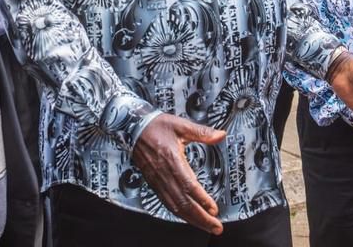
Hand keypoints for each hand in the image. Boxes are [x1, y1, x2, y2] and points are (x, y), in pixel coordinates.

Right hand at [131, 113, 226, 233]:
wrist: (132, 128)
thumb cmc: (155, 126)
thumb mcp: (181, 125)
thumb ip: (202, 132)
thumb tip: (220, 135)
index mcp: (172, 160)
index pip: (189, 186)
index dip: (201, 200)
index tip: (214, 209)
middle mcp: (164, 174)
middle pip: (183, 202)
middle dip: (201, 217)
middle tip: (216, 226)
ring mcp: (158, 181)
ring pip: (175, 206)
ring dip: (192, 219)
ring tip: (207, 226)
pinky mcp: (154, 183)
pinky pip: (167, 203)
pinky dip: (179, 213)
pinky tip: (188, 217)